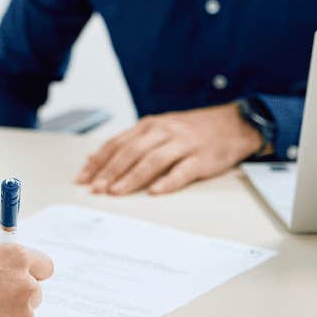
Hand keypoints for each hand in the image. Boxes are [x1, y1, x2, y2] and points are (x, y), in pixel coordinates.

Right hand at [0, 244, 52, 316]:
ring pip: (24, 313)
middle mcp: (25, 284)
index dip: (32, 272)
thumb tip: (4, 276)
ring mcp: (23, 314)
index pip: (44, 265)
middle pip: (35, 290)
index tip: (23, 277)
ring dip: (9, 314)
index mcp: (14, 258)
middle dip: (18, 295)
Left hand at [74, 103, 259, 195]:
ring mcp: (184, 144)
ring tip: (117, 192)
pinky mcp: (202, 159)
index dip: (99, 161)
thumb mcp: (159, 128)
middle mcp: (164, 132)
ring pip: (152, 160)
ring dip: (132, 177)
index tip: (83, 178)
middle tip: (96, 189)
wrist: (233, 125)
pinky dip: (168, 181)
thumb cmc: (191, 130)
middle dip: (110, 171)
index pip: (117, 143)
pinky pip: (183, 171)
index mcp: (150, 125)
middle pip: (131, 152)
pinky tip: (155, 191)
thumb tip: (96, 160)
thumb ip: (130, 143)